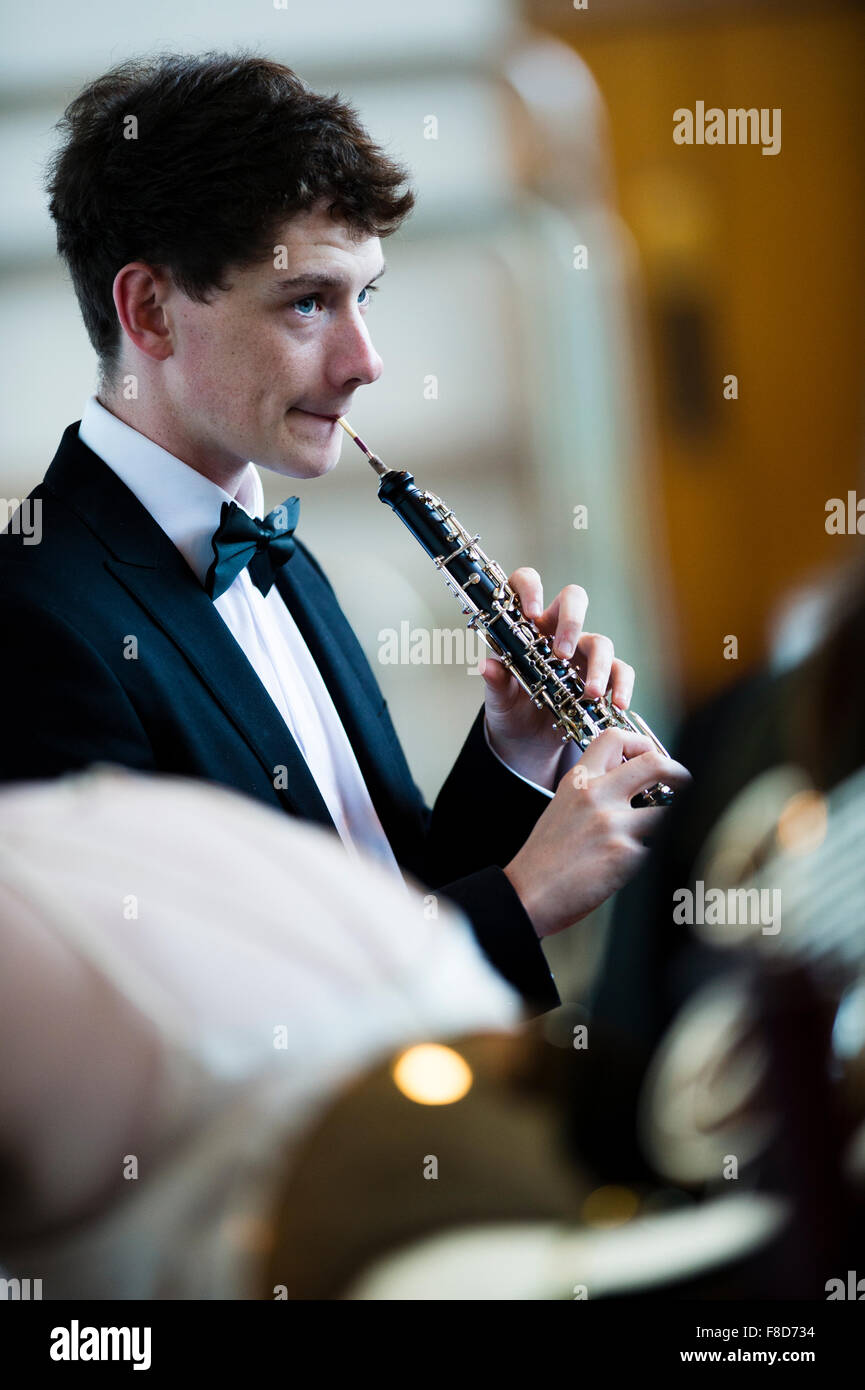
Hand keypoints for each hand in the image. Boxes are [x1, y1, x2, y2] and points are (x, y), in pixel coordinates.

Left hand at [481, 568, 634, 787]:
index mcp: (526, 625)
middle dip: (571, 622)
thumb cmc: (509, 707)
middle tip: (562, 654)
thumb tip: (486, 666)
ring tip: (590, 693)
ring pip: (601, 640)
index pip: (527, 585)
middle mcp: (556, 631)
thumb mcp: (498, 698)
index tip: (530, 614)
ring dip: (598, 666)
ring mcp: (582, 652)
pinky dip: (622, 686)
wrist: (525, 741)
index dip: (530, 589)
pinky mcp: (602, 676)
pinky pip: (620, 671)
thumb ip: (496, 681)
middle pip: (574, 599)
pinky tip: (617, 703)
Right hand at [502, 730, 690, 937]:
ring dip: (674, 820)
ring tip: (669, 830)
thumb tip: (635, 785)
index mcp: (579, 780)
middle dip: (680, 773)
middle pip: (655, 763)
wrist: (528, 894)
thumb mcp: (563, 807)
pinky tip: (644, 862)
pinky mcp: (625, 854)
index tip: (653, 756)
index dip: (642, 743)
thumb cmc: (545, 858)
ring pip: (668, 810)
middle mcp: (597, 795)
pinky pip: (659, 845)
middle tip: (686, 784)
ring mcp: (612, 823)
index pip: (615, 738)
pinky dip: (658, 852)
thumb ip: (594, 790)